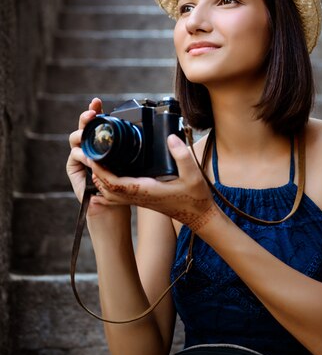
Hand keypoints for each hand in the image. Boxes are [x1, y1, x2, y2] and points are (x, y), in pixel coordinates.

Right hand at [66, 97, 128, 217]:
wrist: (114, 206)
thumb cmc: (125, 183)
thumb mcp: (134, 162)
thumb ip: (135, 148)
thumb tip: (147, 131)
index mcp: (104, 142)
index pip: (98, 122)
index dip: (96, 111)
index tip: (98, 102)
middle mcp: (91, 146)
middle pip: (84, 126)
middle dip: (86, 116)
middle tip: (91, 113)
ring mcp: (81, 156)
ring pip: (76, 137)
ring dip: (81, 133)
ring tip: (89, 133)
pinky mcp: (73, 167)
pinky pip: (74, 155)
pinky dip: (81, 154)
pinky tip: (89, 156)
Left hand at [88, 133, 216, 228]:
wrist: (199, 216)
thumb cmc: (195, 198)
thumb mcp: (193, 174)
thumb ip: (181, 155)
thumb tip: (170, 137)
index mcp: (145, 190)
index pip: (114, 183)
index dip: (101, 171)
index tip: (93, 157)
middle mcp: (138, 196)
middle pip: (106, 188)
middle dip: (95, 173)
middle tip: (89, 154)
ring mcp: (138, 199)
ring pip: (110, 193)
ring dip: (100, 179)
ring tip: (96, 160)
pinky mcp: (141, 199)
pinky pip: (117, 194)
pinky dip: (108, 184)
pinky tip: (109, 172)